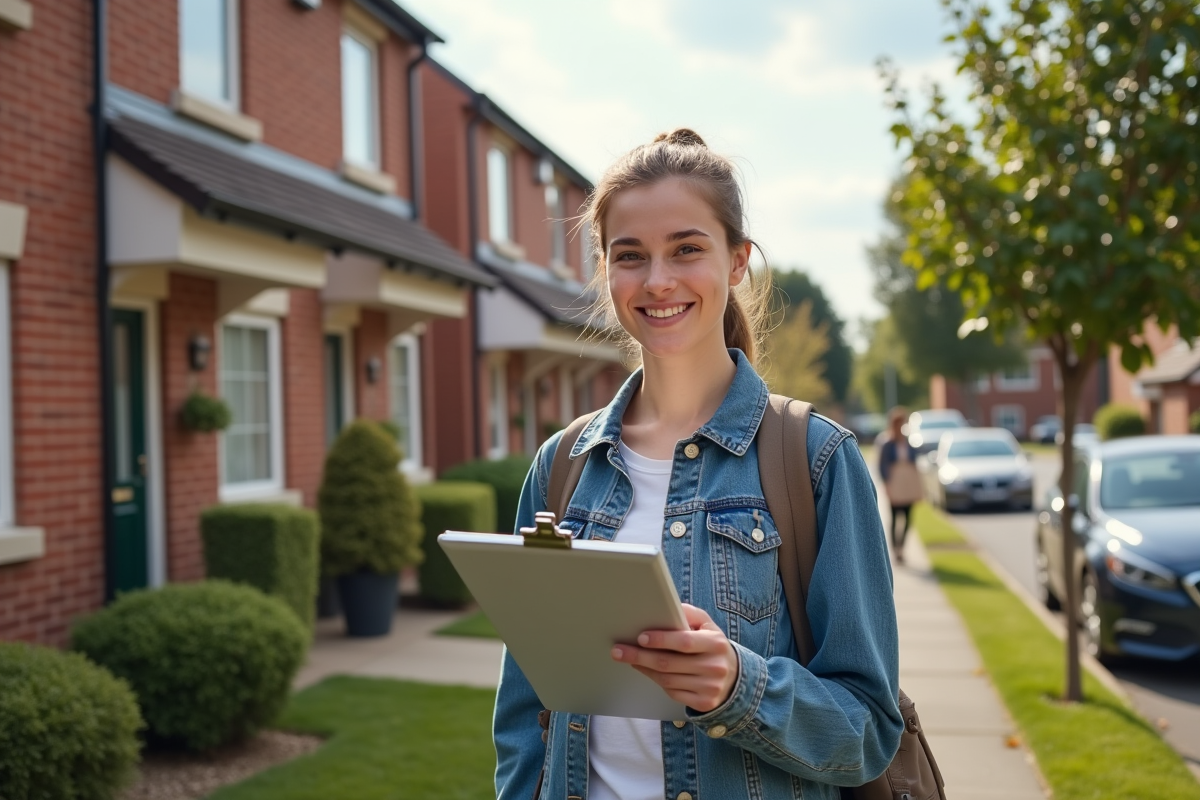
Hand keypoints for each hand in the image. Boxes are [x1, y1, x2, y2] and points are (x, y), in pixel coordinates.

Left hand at [610, 604, 738, 712]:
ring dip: (644, 668)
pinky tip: (646, 670)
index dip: (661, 640)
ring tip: (629, 658)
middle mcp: (715, 667)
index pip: (685, 642)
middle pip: (670, 663)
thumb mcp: (707, 625)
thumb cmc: (712, 646)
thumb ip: (689, 614)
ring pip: (667, 679)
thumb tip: (666, 607)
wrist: (734, 677)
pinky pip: (673, 692)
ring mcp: (710, 687)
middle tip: (619, 650)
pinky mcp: (704, 702)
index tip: (640, 637)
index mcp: (716, 643)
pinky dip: (656, 681)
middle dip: (640, 656)